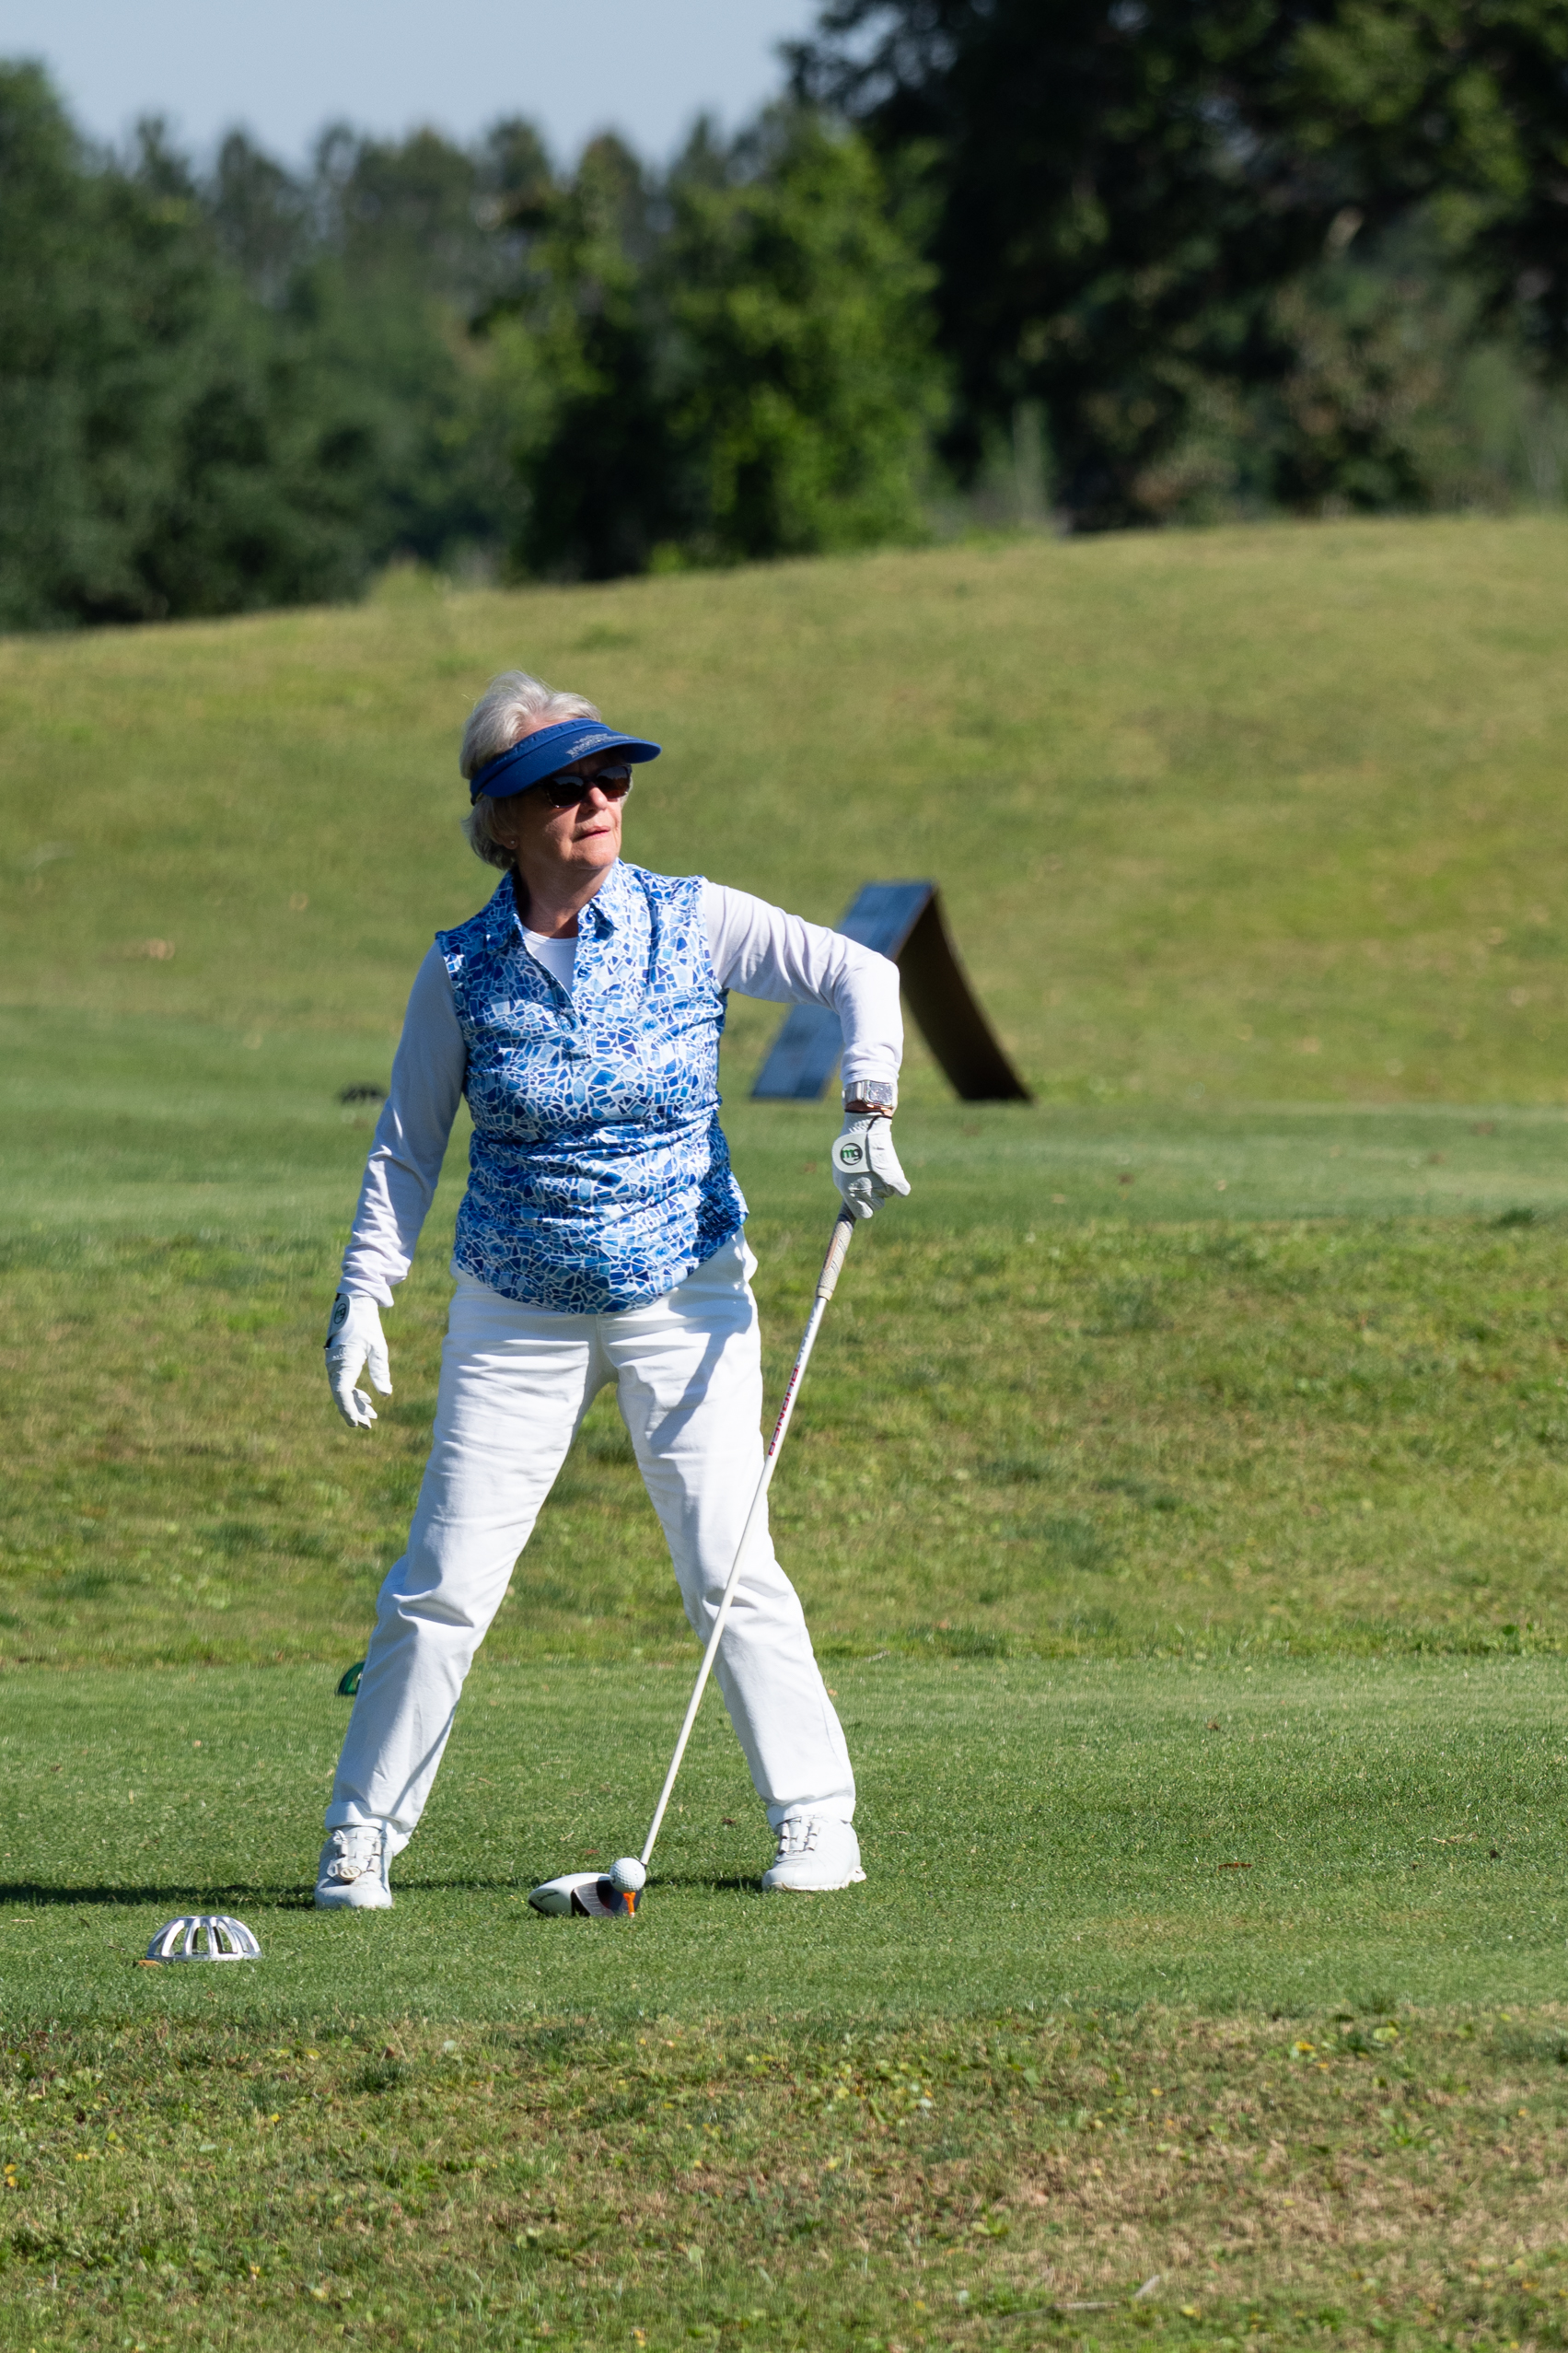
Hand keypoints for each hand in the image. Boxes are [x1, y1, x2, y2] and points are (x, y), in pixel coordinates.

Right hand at [325, 1293, 391, 1428]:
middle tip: (369, 1425)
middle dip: (354, 1411)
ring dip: (355, 1402)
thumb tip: (385, 1394)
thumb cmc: (368, 1324)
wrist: (354, 1302)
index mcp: (344, 1362)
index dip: (349, 1410)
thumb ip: (380, 1371)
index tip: (358, 1424)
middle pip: (342, 1395)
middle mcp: (334, 1365)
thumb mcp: (378, 1347)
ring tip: (372, 1415)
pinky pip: (342, 1381)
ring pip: (342, 1390)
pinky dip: (353, 1391)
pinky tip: (367, 1398)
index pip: (343, 1393)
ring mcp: (334, 1363)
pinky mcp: (337, 1360)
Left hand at [830, 1115, 910, 1221]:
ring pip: (889, 1194)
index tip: (868, 1199)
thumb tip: (855, 1199)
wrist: (863, 1127)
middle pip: (878, 1205)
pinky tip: (895, 1176)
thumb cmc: (850, 1146)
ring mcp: (878, 1184)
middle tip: (874, 1176)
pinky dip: (901, 1186)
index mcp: (847, 1191)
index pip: (862, 1214)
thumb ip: (848, 1187)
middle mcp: (862, 1190)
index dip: (866, 1207)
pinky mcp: (892, 1176)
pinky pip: (902, 1191)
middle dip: (877, 1194)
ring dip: (887, 1184)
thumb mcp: (842, 1170)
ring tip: (879, 1167)